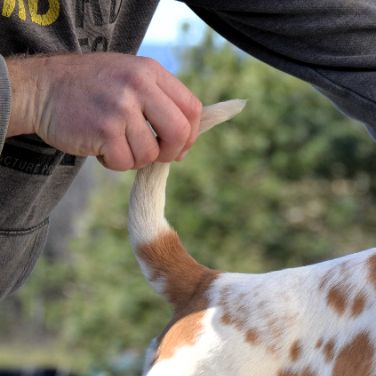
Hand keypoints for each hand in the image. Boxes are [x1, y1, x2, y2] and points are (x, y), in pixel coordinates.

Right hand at [6, 53, 201, 170]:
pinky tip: (100, 147)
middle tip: (156, 154)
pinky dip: (115, 162)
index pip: (192, 108)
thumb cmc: (90, 86)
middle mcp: (138, 86)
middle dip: (171, 152)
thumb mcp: (130, 76)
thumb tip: (188, 136)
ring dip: (136, 158)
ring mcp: (120, 108)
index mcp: (150, 71)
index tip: (179, 144)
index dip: (191, 133)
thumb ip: (160, 98)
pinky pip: (125, 162)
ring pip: (150, 153)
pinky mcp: (103, 131)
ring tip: (116, 143)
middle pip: (180, 133)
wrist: (40, 88)